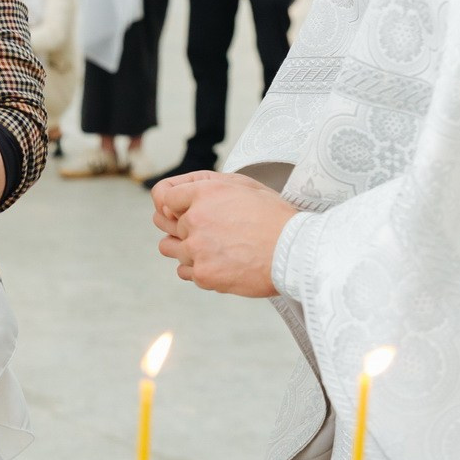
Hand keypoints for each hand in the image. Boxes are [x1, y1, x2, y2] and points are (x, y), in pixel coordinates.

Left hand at [149, 170, 291, 296]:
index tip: (179, 210)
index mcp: (204, 193)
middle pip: (164, 223)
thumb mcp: (243, 185)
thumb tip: (175, 197)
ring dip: (184, 247)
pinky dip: (197, 269)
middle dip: (180, 224)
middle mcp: (195, 219)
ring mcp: (197, 249)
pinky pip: (184, 271)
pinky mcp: (204, 274)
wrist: (296, 252)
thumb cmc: (274, 217)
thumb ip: (206, 185)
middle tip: (204, 230)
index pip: (163, 195)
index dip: (171, 202)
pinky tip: (218, 263)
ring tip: (210, 248)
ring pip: (169, 248)